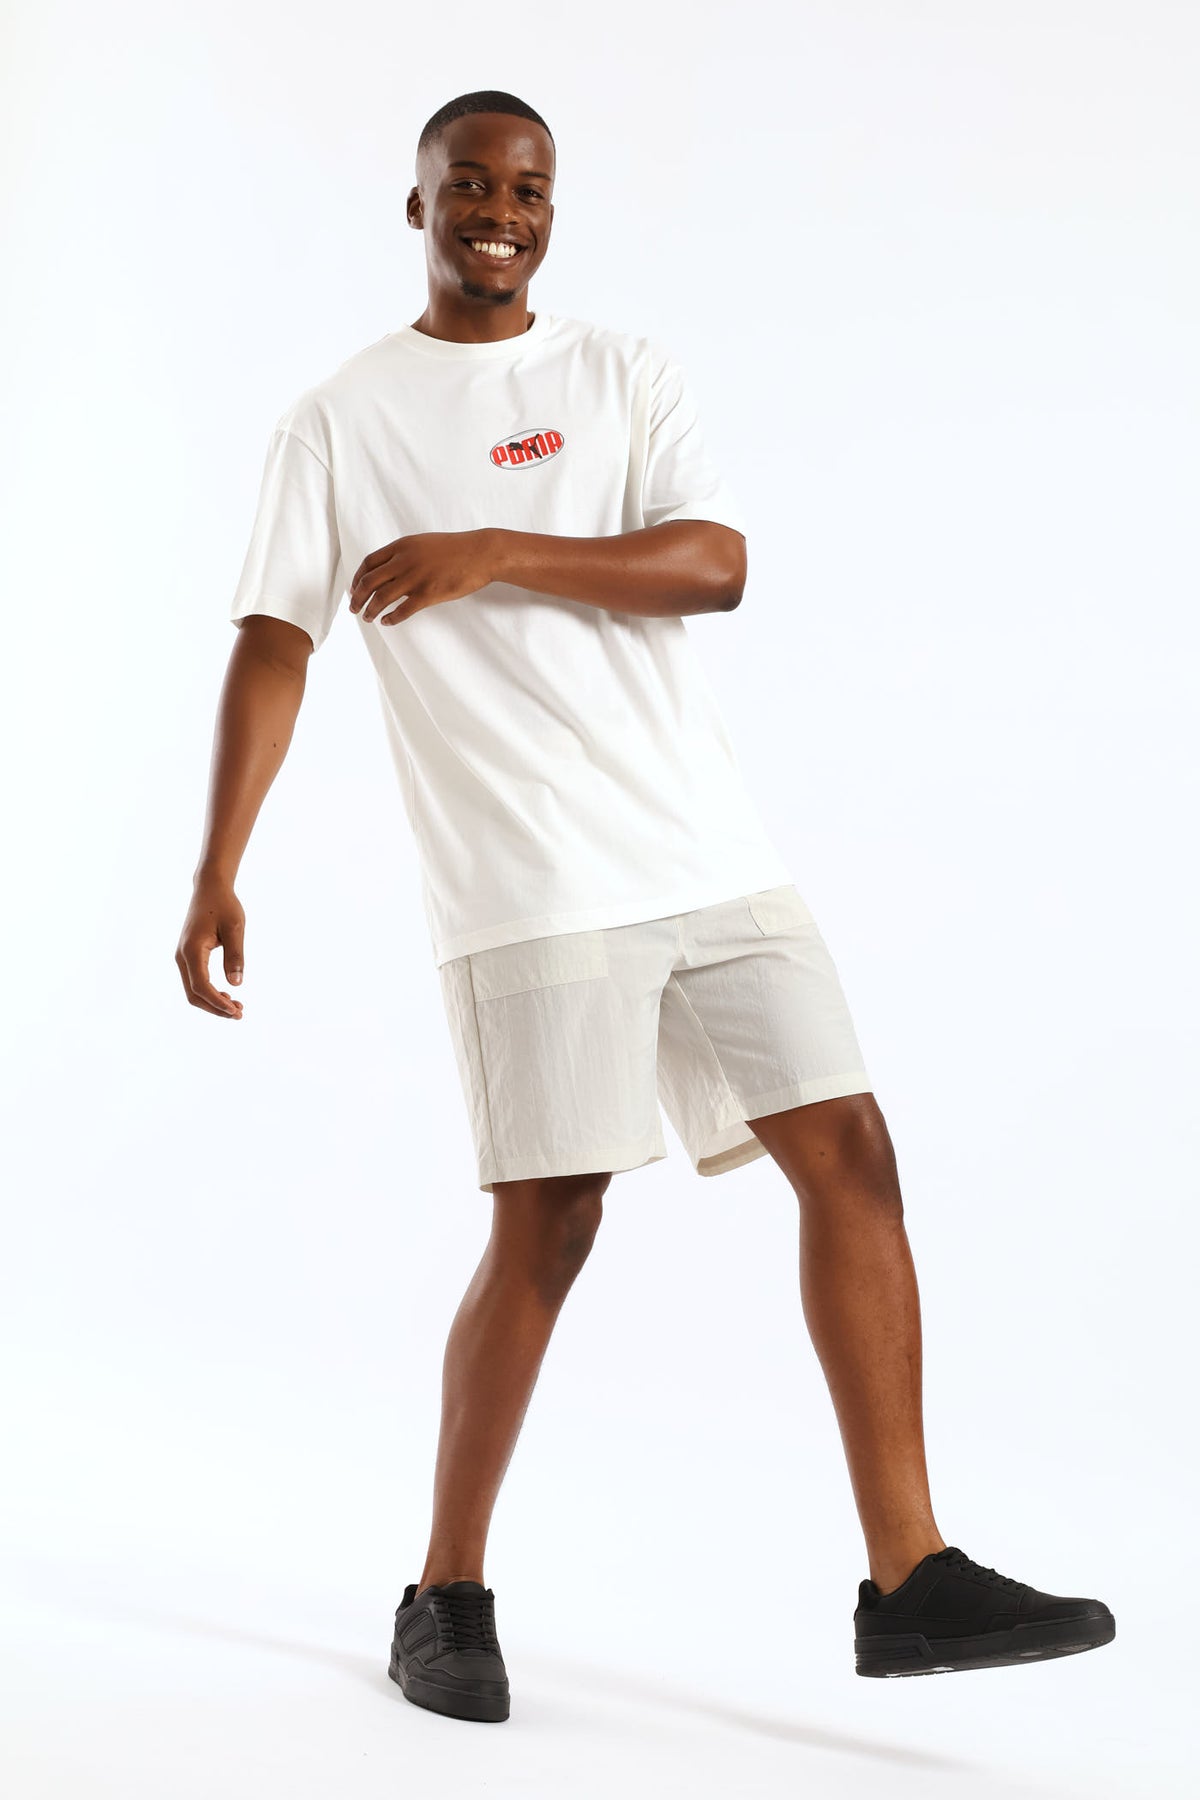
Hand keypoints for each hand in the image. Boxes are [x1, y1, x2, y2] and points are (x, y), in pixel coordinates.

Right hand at [176, 876, 244, 1017]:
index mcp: (192, 950)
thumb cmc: (224, 905)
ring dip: (212, 1003)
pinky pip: (194, 981)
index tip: (236, 1010)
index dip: (217, 1002)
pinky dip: (208, 993)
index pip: (201, 986)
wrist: (210, 888)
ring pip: (192, 990)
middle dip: (215, 1008)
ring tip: (236, 1007)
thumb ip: (235, 955)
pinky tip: (226, 995)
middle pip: (193, 994)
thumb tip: (236, 984)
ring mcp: (182, 957)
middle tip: (240, 1014)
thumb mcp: (235, 928)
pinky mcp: (187, 956)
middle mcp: (182, 956)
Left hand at [348, 528, 501, 625]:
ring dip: (370, 609)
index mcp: (402, 546)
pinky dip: (391, 618)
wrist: (480, 553)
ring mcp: (415, 578)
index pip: (369, 562)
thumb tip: (390, 568)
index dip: (357, 577)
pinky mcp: (428, 594)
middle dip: (357, 597)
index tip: (354, 588)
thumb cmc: (456, 549)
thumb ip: (405, 553)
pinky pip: (402, 610)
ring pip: (382, 597)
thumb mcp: (424, 543)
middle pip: (369, 581)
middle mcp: (404, 561)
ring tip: (367, 618)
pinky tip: (386, 622)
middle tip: (354, 608)